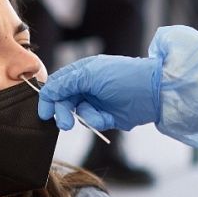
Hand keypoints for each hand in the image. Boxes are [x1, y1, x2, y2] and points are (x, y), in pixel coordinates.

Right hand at [37, 54, 161, 131]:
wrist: (153, 92)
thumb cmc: (124, 77)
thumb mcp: (91, 75)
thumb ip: (66, 83)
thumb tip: (46, 91)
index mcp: (82, 71)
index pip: (57, 84)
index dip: (48, 98)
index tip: (44, 113)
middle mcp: (86, 86)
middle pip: (63, 101)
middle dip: (63, 112)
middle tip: (65, 124)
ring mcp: (96, 101)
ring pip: (77, 114)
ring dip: (86, 117)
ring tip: (98, 116)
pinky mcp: (105, 116)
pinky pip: (92, 122)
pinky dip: (98, 121)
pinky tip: (109, 117)